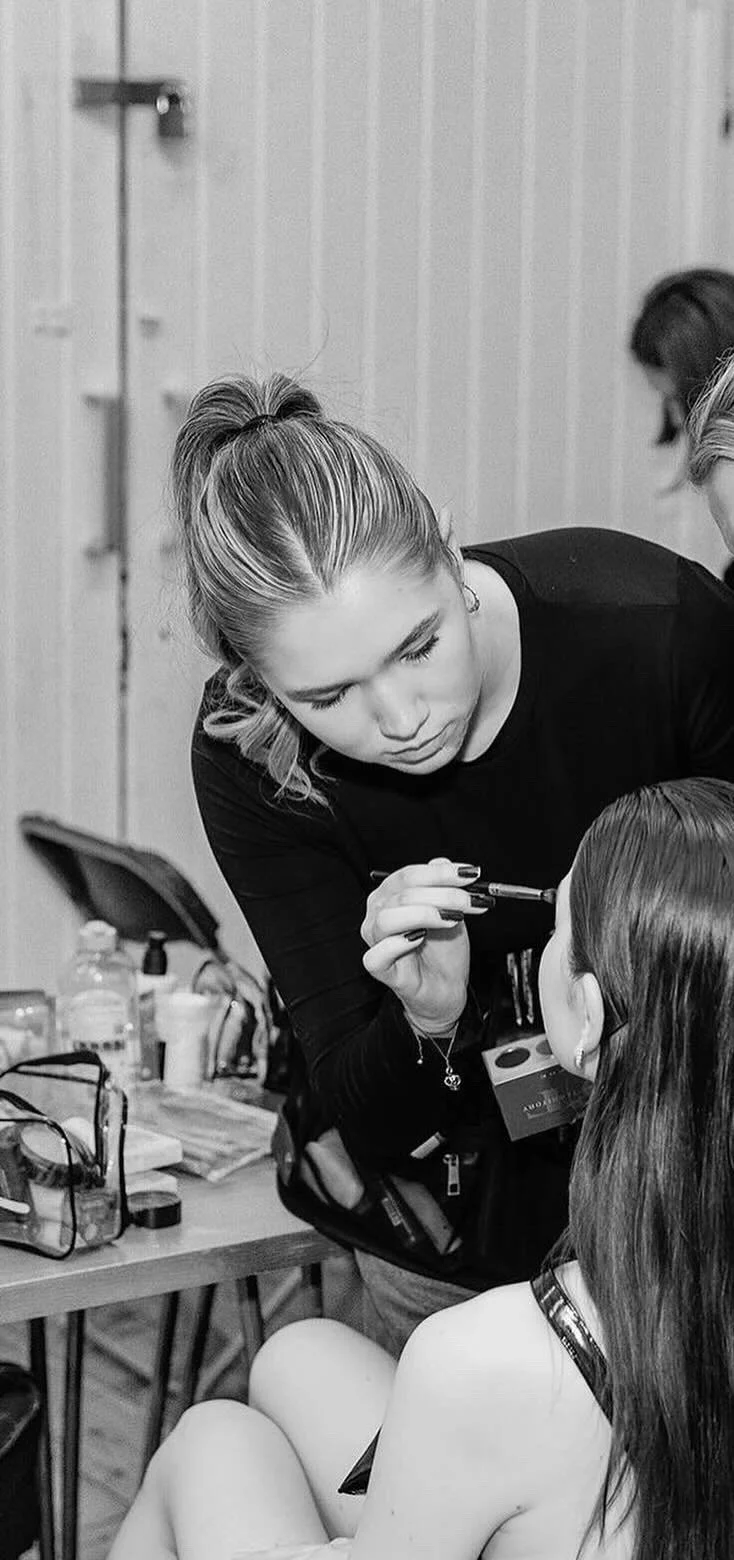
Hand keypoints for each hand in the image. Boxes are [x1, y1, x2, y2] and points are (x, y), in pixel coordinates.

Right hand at [360, 858, 490, 1032]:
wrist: (446, 987)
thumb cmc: (443, 950)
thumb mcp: (451, 911)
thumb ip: (445, 886)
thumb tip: (441, 862)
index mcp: (390, 895)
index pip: (409, 875)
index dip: (441, 873)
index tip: (471, 875)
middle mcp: (377, 914)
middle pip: (403, 894)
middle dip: (443, 894)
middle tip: (471, 900)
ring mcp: (375, 940)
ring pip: (389, 918)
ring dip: (426, 914)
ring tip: (453, 919)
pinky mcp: (378, 967)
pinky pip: (378, 953)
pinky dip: (398, 944)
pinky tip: (420, 939)